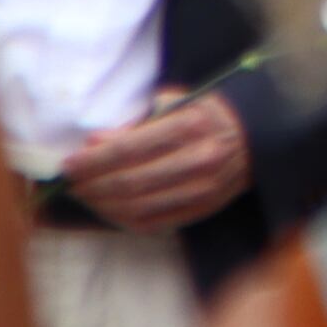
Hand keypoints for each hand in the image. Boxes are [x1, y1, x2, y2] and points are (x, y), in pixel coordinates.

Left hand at [64, 89, 250, 232]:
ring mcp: (201, 190)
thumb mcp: (176, 104)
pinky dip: (123, 219)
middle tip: (70, 182)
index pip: (130, 149)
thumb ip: (136, 124)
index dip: (94, 160)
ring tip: (84, 195)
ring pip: (138, 207)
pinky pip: (153, 223)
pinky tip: (107, 208)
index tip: (69, 163)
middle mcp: (198, 160)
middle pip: (131, 182)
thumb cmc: (209, 114)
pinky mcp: (201, 209)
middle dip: (92, 184)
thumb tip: (94, 143)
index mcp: (191, 126)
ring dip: (103, 205)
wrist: (257, 138)